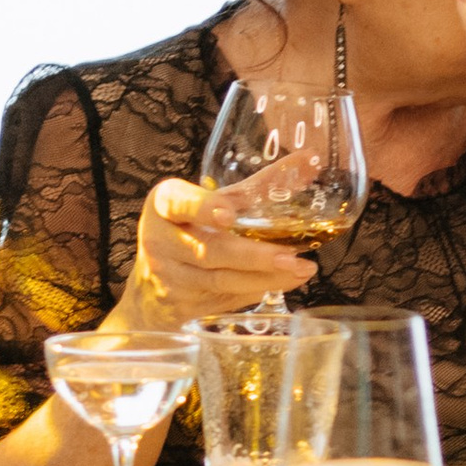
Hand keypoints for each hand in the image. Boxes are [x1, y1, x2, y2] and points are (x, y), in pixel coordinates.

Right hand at [123, 172, 313, 324]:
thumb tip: (311, 160)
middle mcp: (161, 241)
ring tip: (301, 269)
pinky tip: (286, 282)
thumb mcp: (215, 202)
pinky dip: (258, 289)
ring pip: (222, 280)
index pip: (180, 203)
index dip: (204, 208)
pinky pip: (225, 298)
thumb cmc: (193, 226)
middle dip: (253, 256)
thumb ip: (260, 185)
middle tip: (290, 256)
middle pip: (210, 250)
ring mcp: (170, 278)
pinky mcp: (183, 305)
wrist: (154, 282)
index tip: (228, 215)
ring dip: (265, 277)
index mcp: (165, 205)